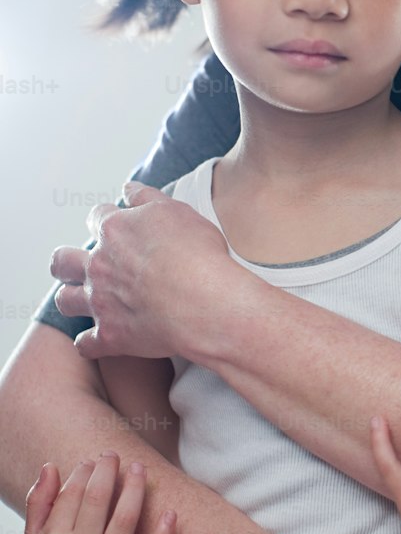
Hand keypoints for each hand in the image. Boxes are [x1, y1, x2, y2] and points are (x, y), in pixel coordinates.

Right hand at [23, 453, 177, 533]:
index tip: (92, 461)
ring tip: (139, 468)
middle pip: (99, 500)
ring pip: (126, 518)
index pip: (73, 495)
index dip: (84, 472)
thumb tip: (51, 466)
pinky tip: (171, 512)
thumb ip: (39, 504)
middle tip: (114, 455)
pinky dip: (165, 533)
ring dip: (135, 488)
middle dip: (108, 471)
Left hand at [51, 181, 229, 358]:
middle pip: (63, 260)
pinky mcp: (110, 336)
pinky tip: (98, 341)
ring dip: (71, 299)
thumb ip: (149, 198)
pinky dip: (90, 343)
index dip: (106, 221)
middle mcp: (100, 265)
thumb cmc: (198, 255)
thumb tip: (129, 189)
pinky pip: (86, 344)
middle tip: (77, 264)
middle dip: (66, 261)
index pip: (98, 218)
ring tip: (84, 301)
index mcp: (115, 231)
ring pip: (66, 300)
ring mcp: (101, 302)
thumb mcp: (178, 212)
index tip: (116, 226)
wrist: (205, 301)